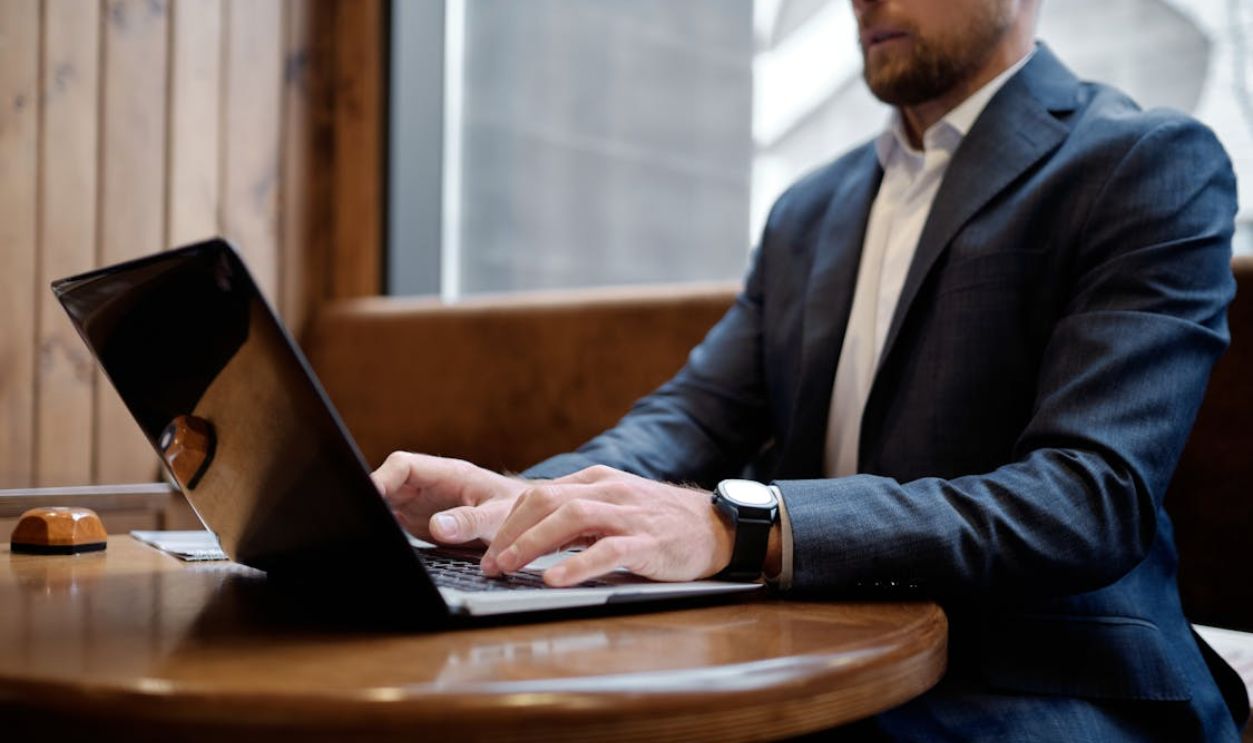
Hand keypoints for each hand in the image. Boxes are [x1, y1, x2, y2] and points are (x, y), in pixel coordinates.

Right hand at [370, 452, 526, 545]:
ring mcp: (422, 502)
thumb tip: (439, 526)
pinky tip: (380, 542)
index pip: (403, 465)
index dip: (382, 478)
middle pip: (388, 482)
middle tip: (360, 518)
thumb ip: (470, 521)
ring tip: (366, 532)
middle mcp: (429, 485)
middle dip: (371, 497)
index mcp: (447, 473)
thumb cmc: (517, 510)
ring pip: (387, 501)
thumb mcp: (497, 517)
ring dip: (376, 513)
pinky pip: (394, 520)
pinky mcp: (419, 521)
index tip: (370, 496)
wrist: (527, 520)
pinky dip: (385, 529)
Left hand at [481, 465, 735, 586]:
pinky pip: (607, 549)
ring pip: (570, 518)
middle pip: (545, 501)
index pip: (537, 494)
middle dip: (510, 532)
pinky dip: (577, 564)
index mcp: (595, 481)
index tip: (485, 549)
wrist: (716, 526)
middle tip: (489, 563)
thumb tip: (529, 538)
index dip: (506, 522)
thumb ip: (576, 518)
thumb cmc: (659, 522)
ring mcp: (629, 513)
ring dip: (533, 544)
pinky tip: (556, 579)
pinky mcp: (648, 541)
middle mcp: (608, 490)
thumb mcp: (613, 509)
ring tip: (510, 567)